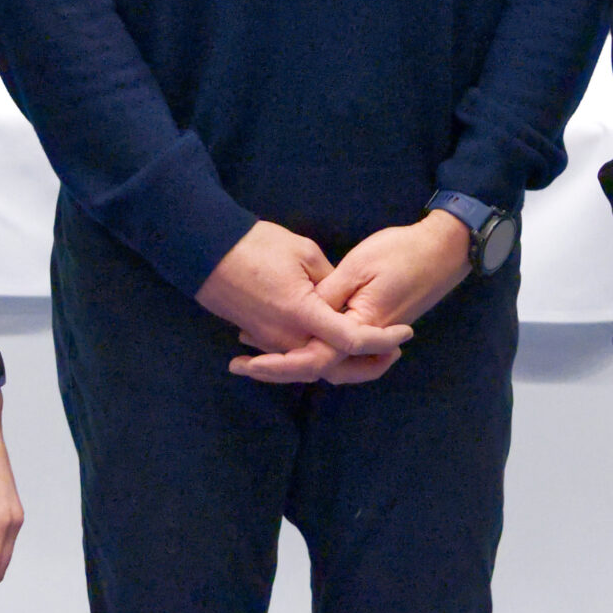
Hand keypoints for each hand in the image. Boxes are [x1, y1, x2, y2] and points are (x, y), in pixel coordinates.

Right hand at [198, 222, 413, 383]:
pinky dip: (318, 356)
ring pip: (314, 365)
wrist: (206, 251)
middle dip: (367, 367)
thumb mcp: (305, 252)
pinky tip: (336, 346)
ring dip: (344, 363)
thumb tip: (344, 297)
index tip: (406, 332)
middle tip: (392, 355)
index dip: (382, 339)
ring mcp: (272, 341)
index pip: (351, 339)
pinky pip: (296, 356)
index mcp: (303, 313)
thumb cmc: (256, 245)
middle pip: (335, 366)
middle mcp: (288, 336)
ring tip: (373, 353)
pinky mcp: (261, 337)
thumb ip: (331, 280)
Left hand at [228, 213, 472, 385]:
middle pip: (319, 367)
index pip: (314, 359)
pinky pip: (339, 349)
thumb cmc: (400, 252)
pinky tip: (291, 337)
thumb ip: (328, 294)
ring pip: (329, 361)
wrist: (442, 250)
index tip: (247, 364)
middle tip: (241, 364)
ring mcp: (371, 335)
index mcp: (360, 327)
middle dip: (279, 369)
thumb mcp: (358, 267)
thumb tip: (298, 314)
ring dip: (294, 359)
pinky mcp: (373, 326)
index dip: (278, 364)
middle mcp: (365, 340)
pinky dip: (313, 347)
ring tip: (257, 351)